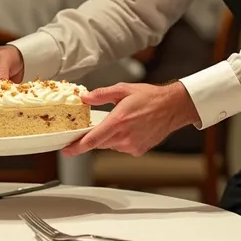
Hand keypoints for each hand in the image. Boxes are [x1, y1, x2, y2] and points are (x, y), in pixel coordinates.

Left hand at [63, 81, 200, 156]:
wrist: (173, 107)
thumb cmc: (150, 97)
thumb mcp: (123, 90)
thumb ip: (101, 95)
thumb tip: (85, 98)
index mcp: (118, 121)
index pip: (93, 139)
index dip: (77, 147)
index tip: (67, 150)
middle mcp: (124, 136)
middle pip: (99, 143)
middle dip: (95, 136)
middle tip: (97, 126)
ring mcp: (132, 145)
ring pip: (111, 145)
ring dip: (110, 136)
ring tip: (122, 122)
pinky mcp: (138, 150)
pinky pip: (122, 147)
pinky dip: (121, 140)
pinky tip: (131, 128)